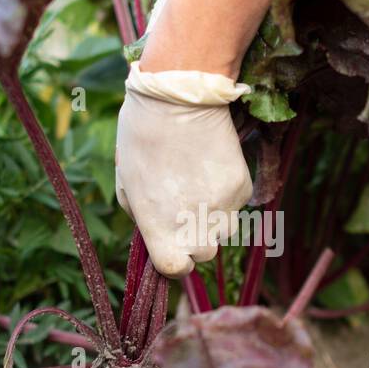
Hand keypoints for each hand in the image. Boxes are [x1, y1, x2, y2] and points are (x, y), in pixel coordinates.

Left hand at [115, 66, 252, 277]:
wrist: (179, 96)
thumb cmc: (141, 137)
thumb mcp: (126, 182)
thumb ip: (142, 217)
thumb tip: (156, 232)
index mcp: (162, 229)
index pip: (176, 270)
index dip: (173, 260)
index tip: (170, 245)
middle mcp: (195, 226)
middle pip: (204, 254)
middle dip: (193, 239)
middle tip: (182, 210)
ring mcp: (223, 208)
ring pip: (224, 231)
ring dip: (212, 219)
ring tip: (197, 186)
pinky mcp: (242, 188)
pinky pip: (236, 205)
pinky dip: (225, 194)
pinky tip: (211, 167)